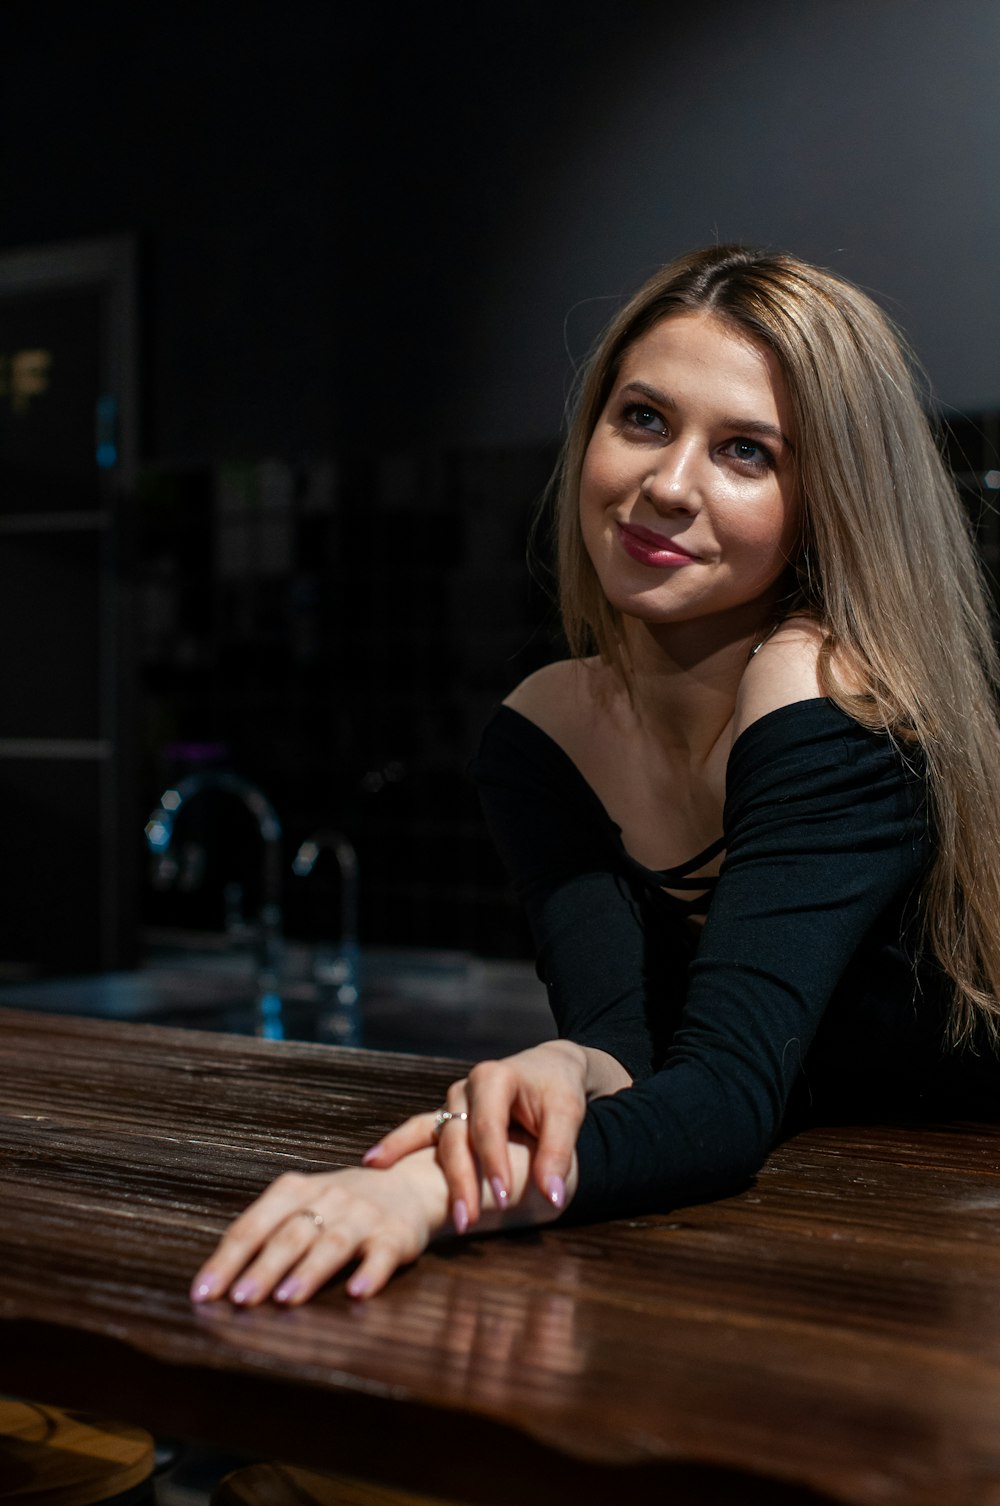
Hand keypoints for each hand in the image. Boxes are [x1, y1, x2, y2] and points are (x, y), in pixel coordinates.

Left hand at [189, 1148, 449, 1305]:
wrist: (411, 1185)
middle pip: (291, 1234)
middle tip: (240, 1300)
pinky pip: (383, 1254)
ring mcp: (364, 1216)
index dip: (228, 1259)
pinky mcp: (396, 1235)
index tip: (204, 1292)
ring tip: (286, 1298)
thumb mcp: (303, 1202)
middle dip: (263, 1268)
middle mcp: (330, 1198)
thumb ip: (267, 1231)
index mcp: (297, 1190)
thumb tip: (218, 1279)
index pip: (254, 1225)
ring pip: (332, 1243)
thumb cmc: (342, 1204)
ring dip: (308, 1271)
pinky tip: (358, 1292)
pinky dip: (371, 1273)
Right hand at [364, 1040, 626, 1228]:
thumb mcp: (567, 1113)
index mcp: (494, 1078)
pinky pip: (419, 1133)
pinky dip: (397, 1147)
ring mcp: (451, 1104)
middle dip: (460, 1181)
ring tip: (403, 1201)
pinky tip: (374, 1164)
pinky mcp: (446, 1118)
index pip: (488, 1126)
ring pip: (433, 1137)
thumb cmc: (558, 1090)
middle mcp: (466, 1089)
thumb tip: (552, 1196)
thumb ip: (558, 1152)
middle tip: (465, 1221)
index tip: (501, 1200)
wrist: (548, 1068)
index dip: (493, 1163)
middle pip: (456, 1138)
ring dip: (420, 1168)